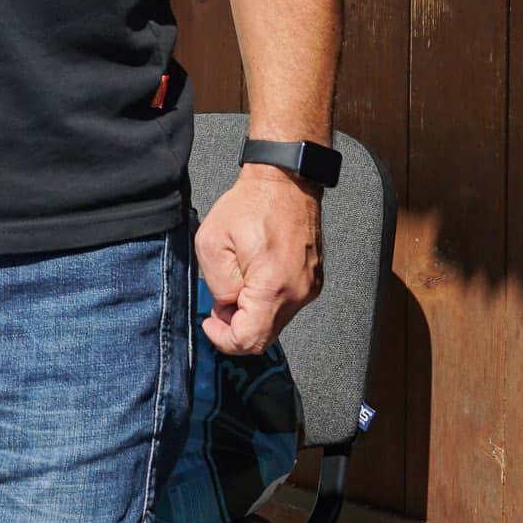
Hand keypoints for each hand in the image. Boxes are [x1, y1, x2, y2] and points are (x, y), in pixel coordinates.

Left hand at [194, 166, 322, 354]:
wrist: (284, 182)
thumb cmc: (250, 205)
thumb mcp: (212, 243)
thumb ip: (217, 285)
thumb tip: (227, 307)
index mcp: (273, 286)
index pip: (250, 340)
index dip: (224, 339)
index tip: (210, 322)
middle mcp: (298, 293)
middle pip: (264, 335)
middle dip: (236, 325)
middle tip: (219, 303)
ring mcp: (309, 288)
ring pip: (275, 322)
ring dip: (251, 312)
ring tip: (236, 280)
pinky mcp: (312, 281)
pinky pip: (285, 305)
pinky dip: (265, 301)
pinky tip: (252, 276)